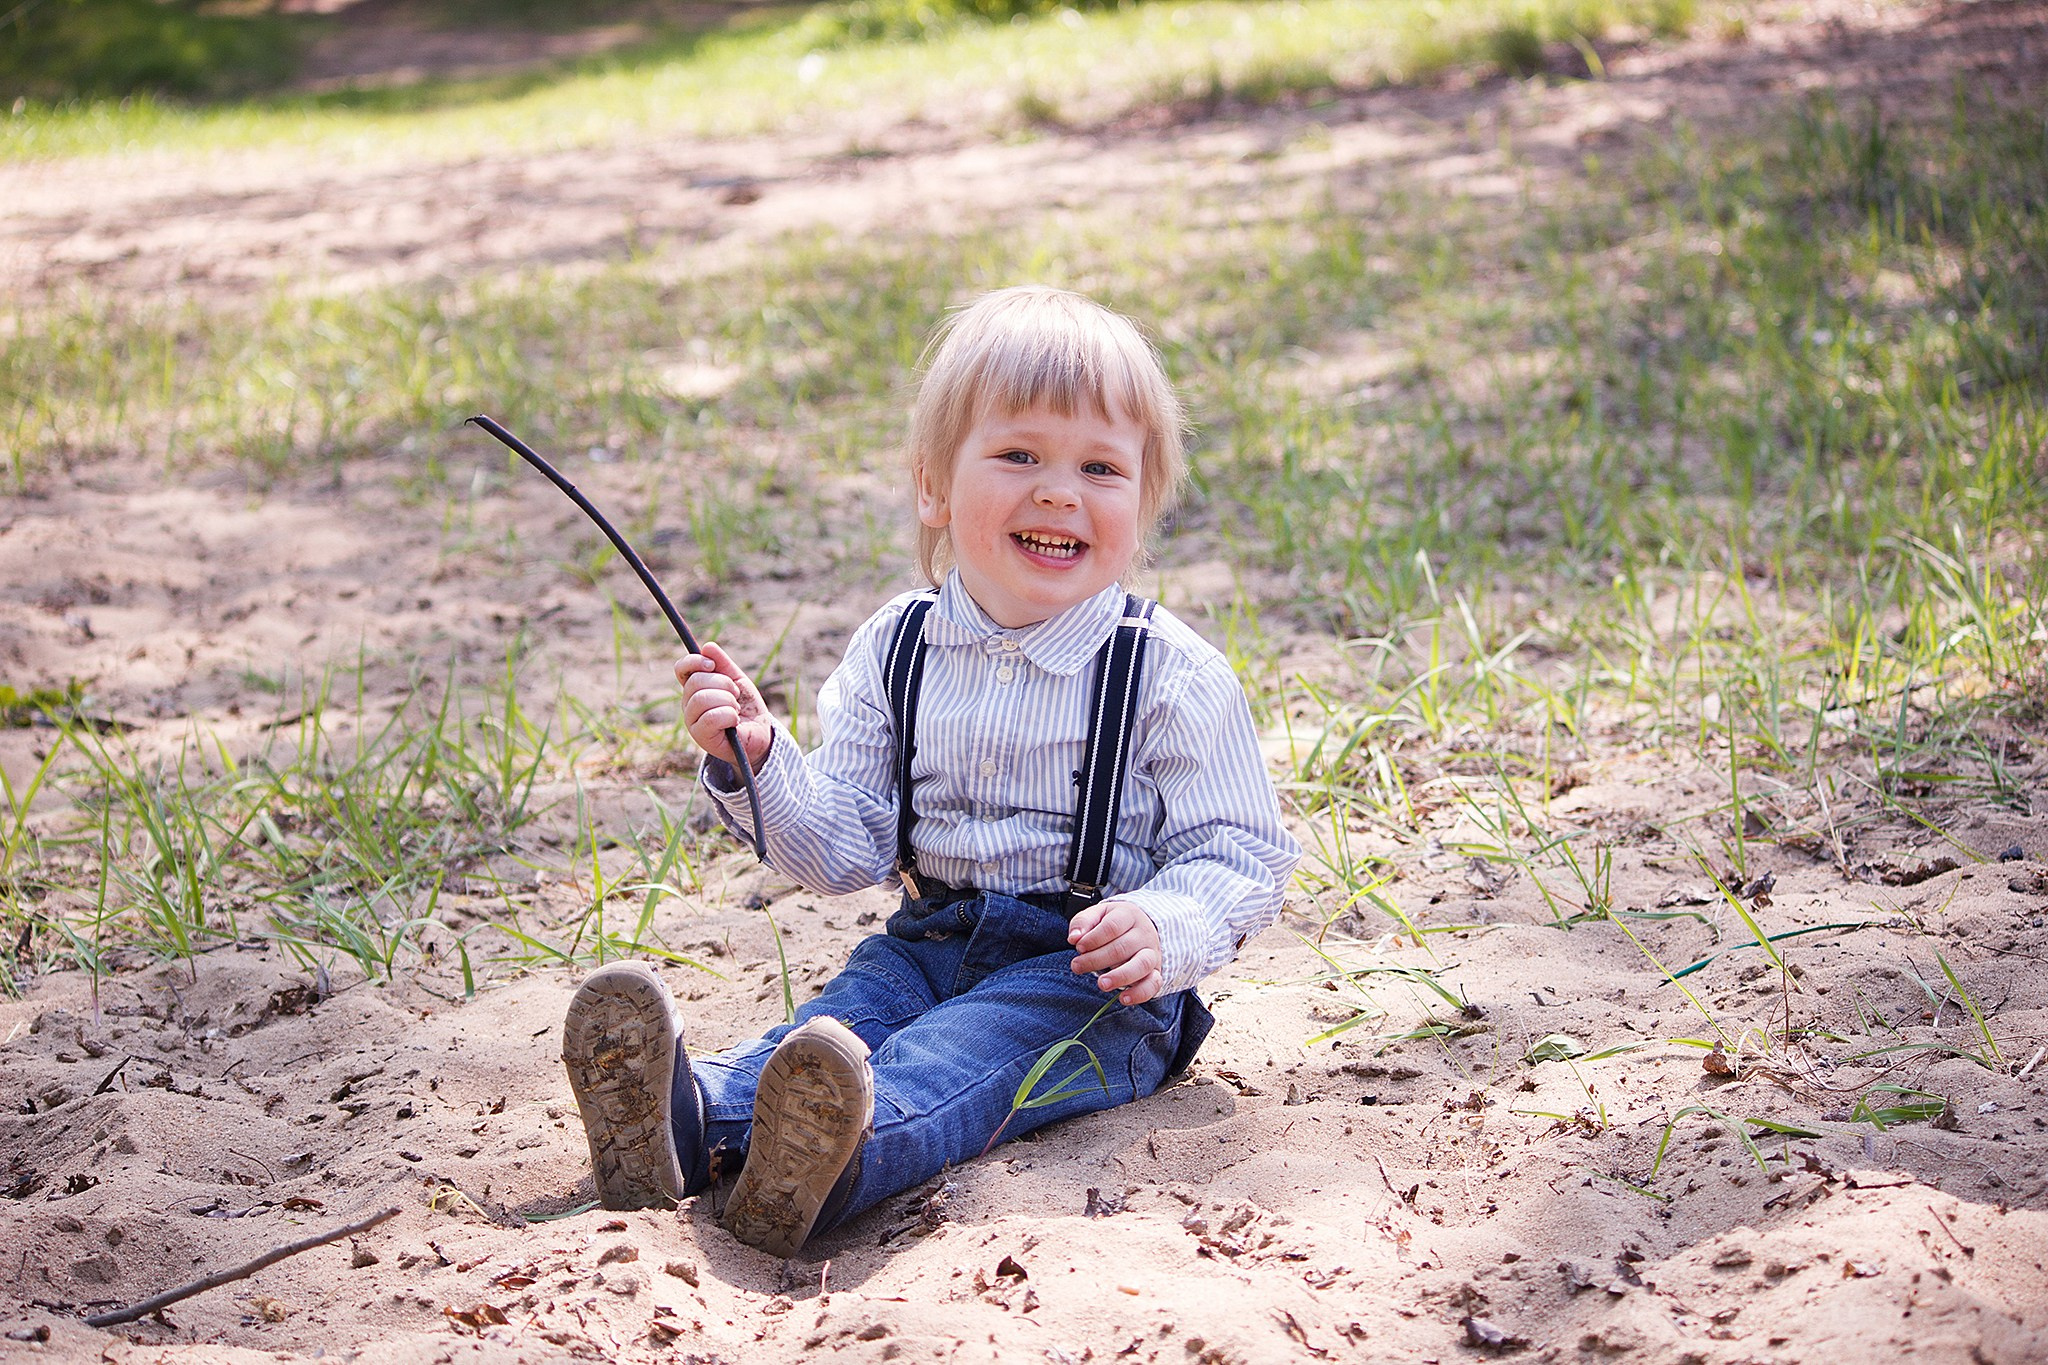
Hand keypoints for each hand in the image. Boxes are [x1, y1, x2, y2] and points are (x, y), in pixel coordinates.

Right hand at [675, 642, 773, 766]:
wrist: (760, 734)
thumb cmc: (746, 707)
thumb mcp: (738, 681)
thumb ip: (724, 664)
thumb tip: (707, 646)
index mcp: (695, 688)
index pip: (681, 669)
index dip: (693, 661)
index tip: (712, 665)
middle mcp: (688, 704)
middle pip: (695, 682)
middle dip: (723, 683)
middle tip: (735, 695)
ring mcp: (692, 721)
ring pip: (702, 699)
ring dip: (728, 701)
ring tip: (736, 709)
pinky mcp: (701, 737)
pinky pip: (711, 717)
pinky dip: (729, 715)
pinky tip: (734, 721)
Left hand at [1067, 899, 1162, 1005]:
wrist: (1141, 926)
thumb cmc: (1113, 923)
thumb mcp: (1097, 914)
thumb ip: (1083, 922)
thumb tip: (1074, 938)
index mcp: (1128, 916)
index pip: (1112, 926)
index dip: (1093, 939)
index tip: (1078, 947)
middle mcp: (1143, 934)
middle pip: (1122, 947)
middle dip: (1097, 959)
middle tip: (1077, 966)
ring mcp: (1152, 953)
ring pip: (1142, 965)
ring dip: (1120, 976)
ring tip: (1102, 984)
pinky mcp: (1156, 972)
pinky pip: (1154, 984)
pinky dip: (1140, 993)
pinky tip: (1123, 998)